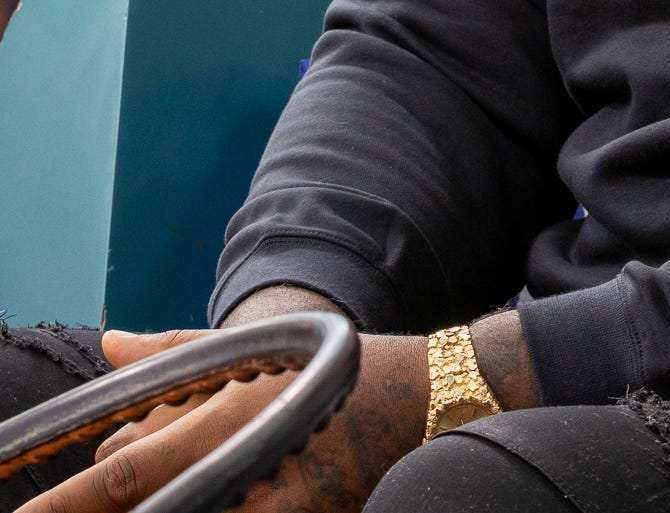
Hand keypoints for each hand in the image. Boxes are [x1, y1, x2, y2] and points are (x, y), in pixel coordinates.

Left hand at [27, 329, 426, 512]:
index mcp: (224, 410)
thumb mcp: (259, 350)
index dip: (72, 499)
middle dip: (114, 499)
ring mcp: (274, 495)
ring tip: (172, 486)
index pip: (125, 466)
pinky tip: (220, 500)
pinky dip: (216, 509)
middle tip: (109, 494)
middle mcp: (242, 454)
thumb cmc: (332, 369)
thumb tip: (110, 344)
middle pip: (146, 497)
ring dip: (169, 502)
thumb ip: (178, 353)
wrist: (426, 396)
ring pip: (187, 510)